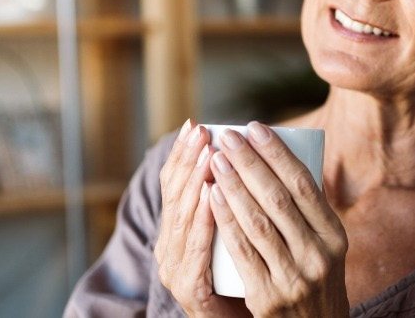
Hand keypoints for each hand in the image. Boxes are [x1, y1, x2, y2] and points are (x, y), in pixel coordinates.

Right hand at [154, 121, 249, 317]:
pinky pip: (196, 251)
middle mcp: (168, 249)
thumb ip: (233, 206)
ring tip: (211, 154)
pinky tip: (211, 196)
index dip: (182, 155)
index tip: (196, 124)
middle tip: (204, 132)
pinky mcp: (191, 291)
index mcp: (175, 232)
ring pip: (183, 219)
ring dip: (196, 182)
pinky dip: (203, 221)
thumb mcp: (233, 235)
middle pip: (175, 197)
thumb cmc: (244, 278)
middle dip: (190, 161)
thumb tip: (247, 157)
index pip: (173, 186)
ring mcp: (176, 270)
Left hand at [209, 122, 348, 317]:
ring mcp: (293, 277)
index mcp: (335, 236)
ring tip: (215, 159)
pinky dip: (226, 220)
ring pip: (258, 221)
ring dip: (233, 185)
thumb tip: (279, 157)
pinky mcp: (268, 297)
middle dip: (249, 162)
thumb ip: (307, 213)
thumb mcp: (325, 248)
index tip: (255, 127)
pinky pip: (242, 251)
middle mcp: (318, 255)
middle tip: (227, 137)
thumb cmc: (313, 280)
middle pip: (278, 198)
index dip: (277, 153)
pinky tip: (212, 196)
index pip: (304, 185)